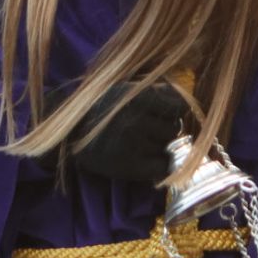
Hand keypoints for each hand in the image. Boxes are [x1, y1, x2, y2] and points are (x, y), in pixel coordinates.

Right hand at [68, 81, 189, 182]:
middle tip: (148, 131)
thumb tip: (187, 101)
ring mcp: (133, 143)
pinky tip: (143, 160)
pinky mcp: (129, 166)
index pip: (180, 106)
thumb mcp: (126, 90)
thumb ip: (157, 92)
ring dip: (159, 148)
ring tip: (139, 144)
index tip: (168, 115)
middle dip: (165, 130)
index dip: (177, 112)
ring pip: (168, 147)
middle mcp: (137, 118)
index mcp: (138, 96)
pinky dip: (158, 165)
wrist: (70, 134)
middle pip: (174, 128)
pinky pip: (162, 167)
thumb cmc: (102, 109)